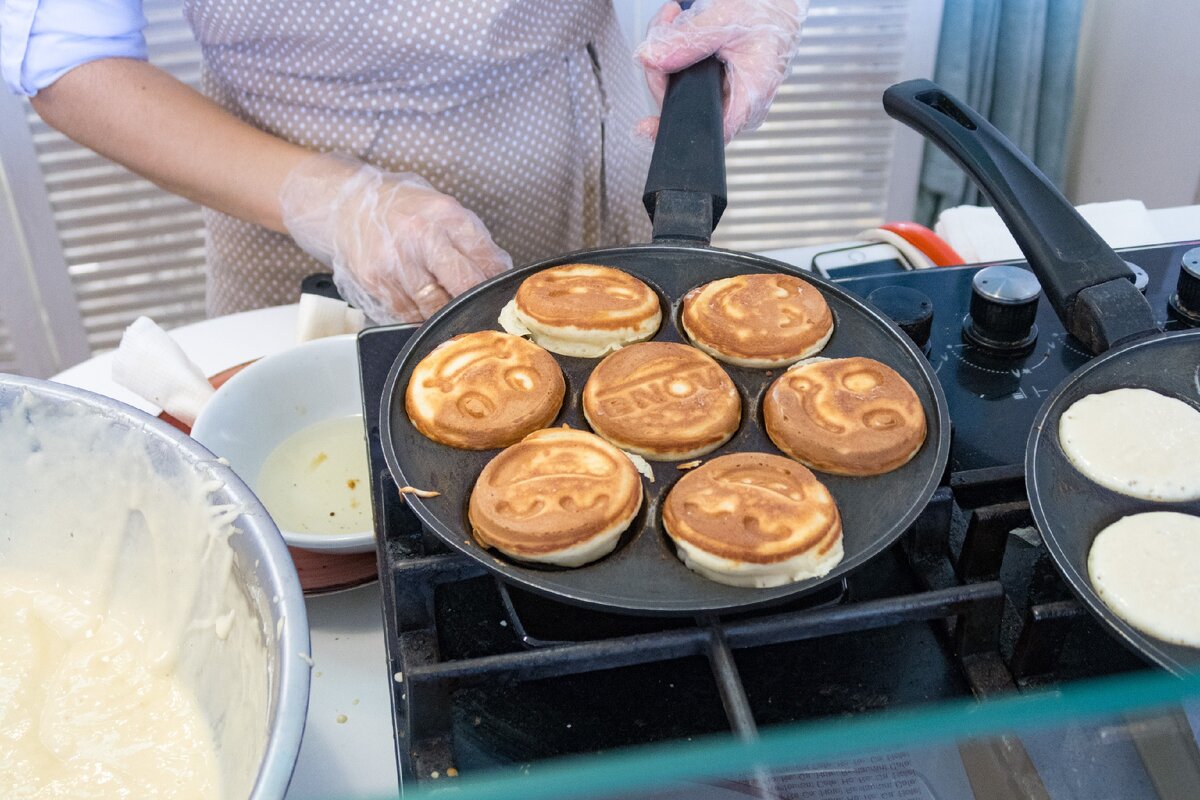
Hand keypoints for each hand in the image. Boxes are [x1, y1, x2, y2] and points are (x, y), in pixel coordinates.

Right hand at [279, 153, 510, 322]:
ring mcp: (397, 263)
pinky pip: (408, 314)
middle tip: (479, 314)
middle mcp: (421, 237)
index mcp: (447, 216)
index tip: (498, 297)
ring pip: (436, 309)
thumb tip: (501, 274)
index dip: (497, 286)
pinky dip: (419, 316)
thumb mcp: (444, 211)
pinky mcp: (377, 283)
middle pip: (464, 288)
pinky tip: (420, 305)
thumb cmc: (402, 209)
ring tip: (447, 308)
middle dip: (475, 306)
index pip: (487, 262)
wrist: (348, 205)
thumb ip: (473, 241)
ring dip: (446, 315)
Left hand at [636, 0, 806, 142]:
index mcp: (749, 98)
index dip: (674, 128)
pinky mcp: (714, 88)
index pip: (706, 129)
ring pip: (679, 91)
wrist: (779, 9)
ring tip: (676, 21)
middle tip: (666, 29)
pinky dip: (676, 55)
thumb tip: (651, 57)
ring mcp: (725, 98)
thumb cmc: (768, 18)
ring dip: (668, 55)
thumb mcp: (727, 22)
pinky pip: (685, 81)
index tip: (646, 126)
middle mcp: (737, 105)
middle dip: (664, 68)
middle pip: (682, 105)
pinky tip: (681, 31)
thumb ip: (687, 40)